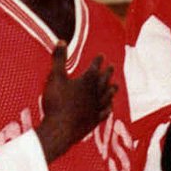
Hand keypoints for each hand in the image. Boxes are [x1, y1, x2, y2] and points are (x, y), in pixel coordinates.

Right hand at [34, 46, 116, 162]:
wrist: (60, 129)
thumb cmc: (56, 102)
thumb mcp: (55, 77)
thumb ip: (59, 59)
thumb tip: (62, 40)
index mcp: (87, 82)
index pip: (94, 68)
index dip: (98, 61)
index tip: (102, 56)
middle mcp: (95, 94)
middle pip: (104, 81)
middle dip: (108, 73)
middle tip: (112, 67)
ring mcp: (96, 108)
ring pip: (107, 96)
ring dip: (112, 90)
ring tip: (115, 86)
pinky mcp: (95, 121)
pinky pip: (104, 113)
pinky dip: (108, 108)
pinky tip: (110, 108)